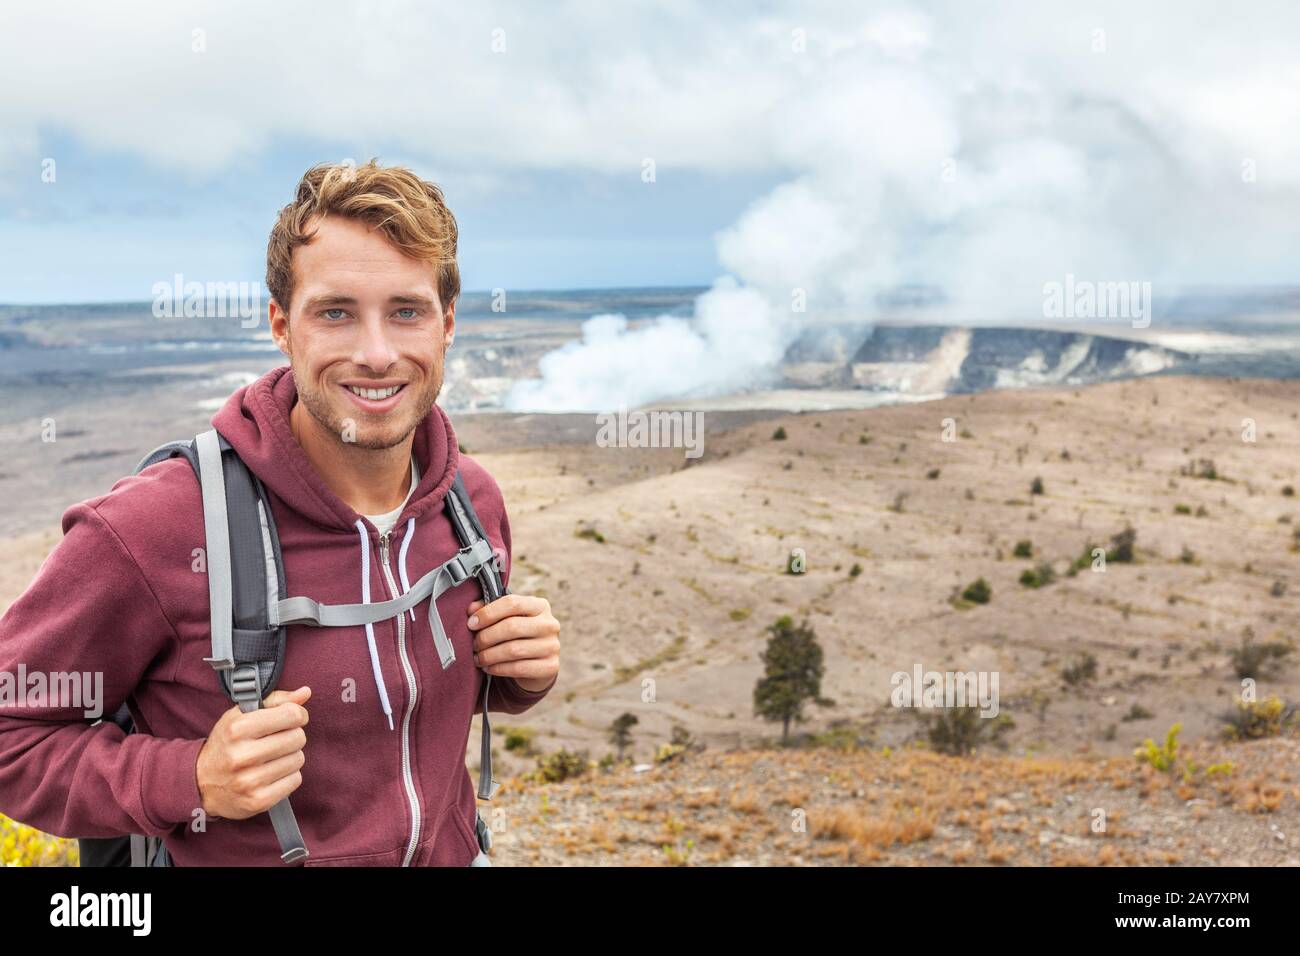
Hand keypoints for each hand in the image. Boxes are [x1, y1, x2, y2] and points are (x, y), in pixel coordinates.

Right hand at [196, 686, 310, 819]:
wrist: (201, 783)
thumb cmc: (227, 743)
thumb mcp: (241, 715)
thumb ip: (275, 700)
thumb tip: (306, 692)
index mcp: (238, 728)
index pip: (291, 715)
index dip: (297, 714)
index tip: (290, 718)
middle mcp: (242, 755)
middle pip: (298, 737)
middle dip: (292, 736)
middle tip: (277, 740)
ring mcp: (250, 781)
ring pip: (298, 759)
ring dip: (290, 756)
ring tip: (271, 757)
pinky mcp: (258, 801)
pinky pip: (295, 780)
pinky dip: (288, 776)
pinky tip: (272, 773)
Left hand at [466, 595, 559, 692]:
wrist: (538, 661)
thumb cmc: (518, 635)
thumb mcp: (507, 618)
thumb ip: (489, 609)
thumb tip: (471, 609)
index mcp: (540, 606)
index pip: (512, 603)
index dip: (488, 613)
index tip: (471, 623)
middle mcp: (550, 624)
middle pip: (512, 627)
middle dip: (486, 637)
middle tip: (474, 644)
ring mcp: (552, 646)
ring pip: (513, 650)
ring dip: (489, 655)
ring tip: (478, 658)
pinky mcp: (550, 666)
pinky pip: (518, 668)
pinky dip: (498, 669)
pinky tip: (488, 668)